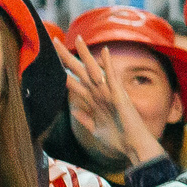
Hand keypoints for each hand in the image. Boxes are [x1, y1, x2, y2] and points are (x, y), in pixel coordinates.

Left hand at [59, 34, 167, 169]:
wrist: (134, 147)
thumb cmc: (118, 141)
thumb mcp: (96, 129)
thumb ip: (86, 118)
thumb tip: (74, 111)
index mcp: (94, 101)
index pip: (74, 82)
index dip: (62, 71)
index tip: (51, 59)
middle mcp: (100, 94)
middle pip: (79, 71)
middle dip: (66, 57)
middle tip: (54, 40)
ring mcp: (109, 93)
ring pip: (93, 70)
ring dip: (85, 54)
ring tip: (76, 39)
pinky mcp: (119, 96)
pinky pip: (112, 78)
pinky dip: (109, 64)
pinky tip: (104, 51)